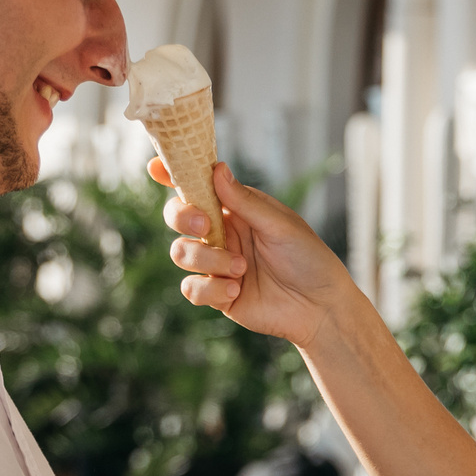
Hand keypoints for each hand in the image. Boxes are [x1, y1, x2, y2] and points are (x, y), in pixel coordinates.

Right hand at [152, 158, 358, 348]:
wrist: (320, 308)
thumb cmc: (308, 259)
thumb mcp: (280, 225)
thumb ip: (245, 201)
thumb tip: (217, 169)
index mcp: (236, 209)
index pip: (199, 187)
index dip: (173, 175)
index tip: (155, 168)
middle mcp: (221, 233)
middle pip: (178, 217)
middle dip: (182, 218)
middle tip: (204, 226)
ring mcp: (216, 264)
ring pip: (180, 253)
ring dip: (206, 259)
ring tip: (240, 268)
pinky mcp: (216, 294)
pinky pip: (192, 288)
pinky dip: (210, 288)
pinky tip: (236, 290)